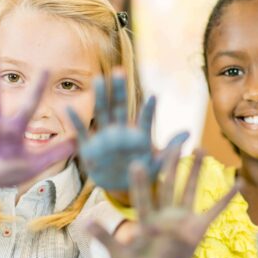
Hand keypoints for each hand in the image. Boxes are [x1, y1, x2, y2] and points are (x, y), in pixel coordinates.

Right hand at [69, 72, 187, 190]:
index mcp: (139, 137)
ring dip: (100, 97)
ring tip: (99, 80)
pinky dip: (76, 121)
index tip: (154, 97)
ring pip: (102, 113)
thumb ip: (171, 150)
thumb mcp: (158, 165)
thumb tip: (188, 133)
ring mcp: (104, 138)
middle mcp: (121, 132)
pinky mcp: (90, 148)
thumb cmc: (141, 173)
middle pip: (120, 108)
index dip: (149, 110)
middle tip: (119, 71)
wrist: (120, 186)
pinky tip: (69, 108)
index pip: (145, 120)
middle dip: (120, 90)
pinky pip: (82, 132)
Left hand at [86, 149, 238, 257]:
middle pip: (168, 185)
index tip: (138, 163)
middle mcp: (164, 213)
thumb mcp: (121, 254)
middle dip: (170, 165)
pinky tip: (238, 184)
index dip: (141, 183)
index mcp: (146, 219)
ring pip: (189, 189)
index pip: (143, 198)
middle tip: (172, 143)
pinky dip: (226, 199)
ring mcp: (182, 218)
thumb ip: (106, 239)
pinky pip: (214, 211)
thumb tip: (84, 223)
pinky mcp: (197, 227)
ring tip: (201, 149)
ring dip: (196, 171)